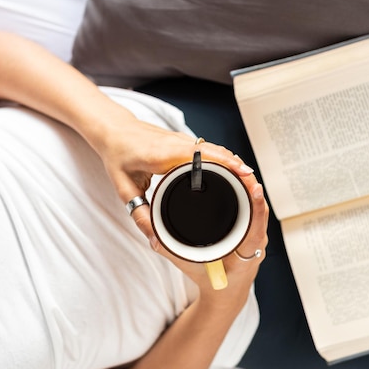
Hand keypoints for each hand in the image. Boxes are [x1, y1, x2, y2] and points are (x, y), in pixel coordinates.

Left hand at [87, 99, 256, 239]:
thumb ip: (140, 214)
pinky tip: (232, 169)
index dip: (224, 164)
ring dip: (231, 160)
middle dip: (235, 165)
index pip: (200, 156)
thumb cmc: (118, 156)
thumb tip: (155, 238)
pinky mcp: (184, 141)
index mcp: (162, 155)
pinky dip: (222, 157)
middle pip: (214, 152)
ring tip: (248, 178)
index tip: (242, 174)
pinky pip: (208, 148)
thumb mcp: (124, 189)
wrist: (115, 130)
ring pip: (213, 148)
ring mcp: (182, 140)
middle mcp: (176, 144)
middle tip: (253, 183)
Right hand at [148, 174, 268, 307]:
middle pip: (260, 211)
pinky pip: (256, 209)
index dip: (256, 207)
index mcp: (244, 256)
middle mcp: (255, 245)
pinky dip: (250, 194)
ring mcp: (257, 237)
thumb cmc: (210, 282)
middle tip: (242, 167)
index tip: (255, 188)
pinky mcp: (254, 230)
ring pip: (259, 207)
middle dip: (252, 187)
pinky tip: (243, 179)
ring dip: (251, 187)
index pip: (255, 228)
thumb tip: (152, 235)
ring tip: (241, 167)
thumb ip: (172, 251)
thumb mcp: (188, 266)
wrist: (224, 294)